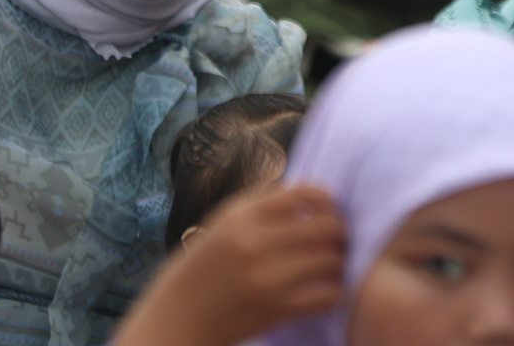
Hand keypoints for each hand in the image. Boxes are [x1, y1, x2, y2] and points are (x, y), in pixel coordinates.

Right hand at [112, 185, 344, 345]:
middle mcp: (254, 242)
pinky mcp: (275, 309)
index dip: (327, 202)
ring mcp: (266, 276)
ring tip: (329, 267)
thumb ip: (262, 206)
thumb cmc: (200, 272)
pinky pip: (328, 293)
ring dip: (337, 263)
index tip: (326, 213)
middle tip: (336, 243)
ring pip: (332, 259)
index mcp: (240, 216)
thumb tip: (311, 194)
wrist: (175, 321)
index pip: (306, 192)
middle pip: (327, 225)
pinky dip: (332, 292)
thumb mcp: (221, 226)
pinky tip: (322, 291)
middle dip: (339, 234)